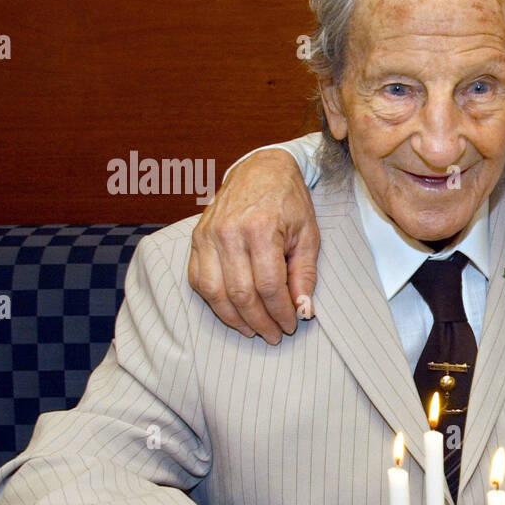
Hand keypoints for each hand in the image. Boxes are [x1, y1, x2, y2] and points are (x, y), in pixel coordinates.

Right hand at [188, 148, 319, 343]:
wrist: (261, 169)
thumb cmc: (289, 201)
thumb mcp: (308, 235)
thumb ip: (305, 274)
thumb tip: (303, 310)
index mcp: (261, 229)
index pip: (269, 285)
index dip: (280, 312)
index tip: (291, 324)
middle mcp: (229, 232)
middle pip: (241, 293)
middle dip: (259, 321)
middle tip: (274, 335)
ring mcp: (208, 235)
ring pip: (214, 291)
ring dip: (234, 318)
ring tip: (253, 330)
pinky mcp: (196, 238)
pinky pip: (198, 279)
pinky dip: (213, 301)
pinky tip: (231, 311)